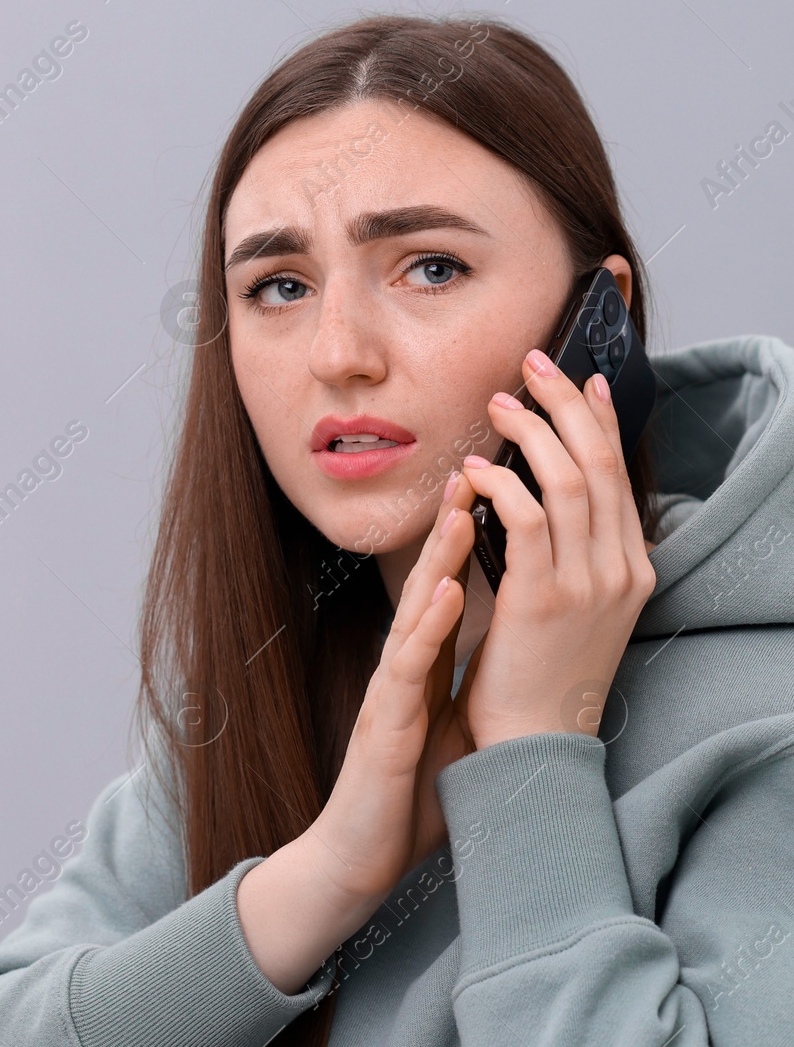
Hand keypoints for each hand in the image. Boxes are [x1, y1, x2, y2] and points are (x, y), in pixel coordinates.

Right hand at [307, 473, 478, 902]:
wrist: (361, 855)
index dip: (469, 540)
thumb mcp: (447, 726)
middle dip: (453, 524)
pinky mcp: (387, 723)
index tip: (495, 487)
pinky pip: (408, 666)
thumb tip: (501, 652)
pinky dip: (427, 624)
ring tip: (463, 505)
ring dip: (439, 556)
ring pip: (416, 610)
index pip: (450, 590)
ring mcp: (392, 692)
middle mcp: (405, 668)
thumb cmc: (408, 795)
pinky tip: (446, 590)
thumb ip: (462, 682)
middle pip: (430, 582)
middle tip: (477, 464)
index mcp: (424, 669)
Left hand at [458, 348, 655, 749]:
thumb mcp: (575, 606)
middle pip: (598, 462)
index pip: (619, 474)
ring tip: (496, 405)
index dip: (599, 420)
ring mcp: (588, 584)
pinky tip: (475, 472)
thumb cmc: (537, 672)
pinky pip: (527, 520)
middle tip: (530, 364)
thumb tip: (547, 494)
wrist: (530, 743)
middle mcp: (620, 570)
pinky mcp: (545, 599)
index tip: (577, 379)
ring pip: (566, 481)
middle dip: (564, 405)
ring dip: (528, 433)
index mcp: (632, 568)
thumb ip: (570, 552)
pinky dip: (502, 486)